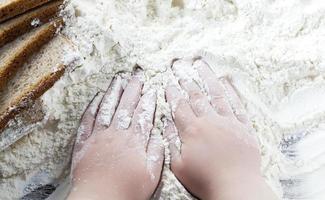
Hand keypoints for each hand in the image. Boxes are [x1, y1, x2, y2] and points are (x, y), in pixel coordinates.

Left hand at [68, 74, 163, 199]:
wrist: (98, 199)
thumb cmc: (127, 190)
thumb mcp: (151, 174)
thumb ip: (156, 151)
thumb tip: (157, 133)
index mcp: (134, 141)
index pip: (143, 114)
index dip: (148, 99)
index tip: (152, 88)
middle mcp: (116, 133)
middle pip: (126, 105)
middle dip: (133, 88)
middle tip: (137, 74)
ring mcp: (99, 136)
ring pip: (107, 107)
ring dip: (113, 92)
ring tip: (118, 79)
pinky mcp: (84, 142)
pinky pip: (88, 120)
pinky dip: (92, 107)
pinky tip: (96, 98)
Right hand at [164, 59, 278, 199]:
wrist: (236, 186)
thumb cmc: (205, 180)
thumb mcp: (179, 165)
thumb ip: (172, 142)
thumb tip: (167, 123)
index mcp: (192, 130)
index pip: (179, 105)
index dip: (172, 92)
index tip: (168, 81)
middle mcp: (210, 121)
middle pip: (196, 95)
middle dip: (185, 79)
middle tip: (179, 65)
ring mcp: (229, 122)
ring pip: (216, 94)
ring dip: (207, 78)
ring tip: (200, 64)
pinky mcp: (244, 127)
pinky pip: (237, 105)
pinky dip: (231, 92)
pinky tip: (226, 82)